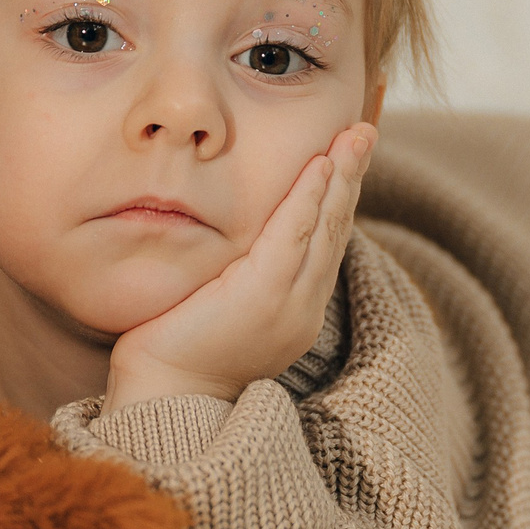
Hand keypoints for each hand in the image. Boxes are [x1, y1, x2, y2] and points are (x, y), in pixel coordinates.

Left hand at [103, 123, 376, 412]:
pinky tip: (321, 167)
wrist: (164, 398)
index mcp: (295, 311)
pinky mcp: (264, 296)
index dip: (339, 198)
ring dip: (341, 177)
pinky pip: (294, 236)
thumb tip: (233, 243)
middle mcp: (303, 307)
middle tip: (365, 131)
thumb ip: (236, 276)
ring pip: (324, 228)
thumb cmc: (176, 353)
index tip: (347, 158)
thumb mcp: (219, 308)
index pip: (324, 244)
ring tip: (354, 137)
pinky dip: (310, 198)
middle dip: (352, 177)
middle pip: (335, 230)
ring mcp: (289, 303)